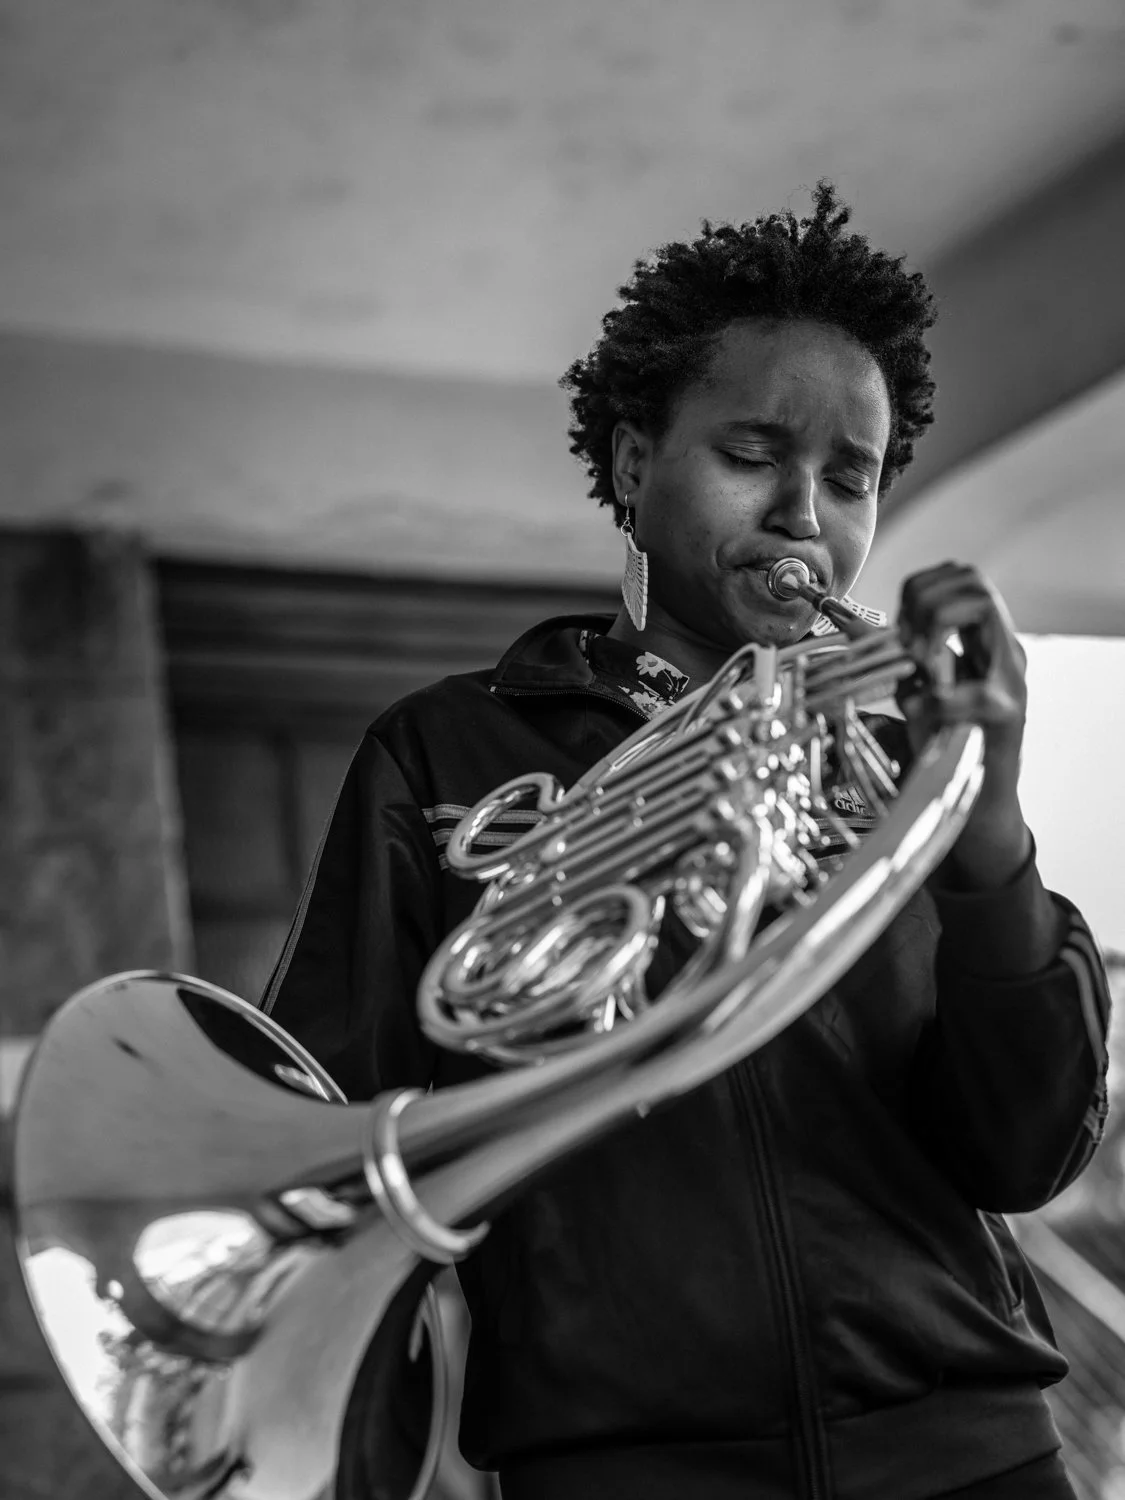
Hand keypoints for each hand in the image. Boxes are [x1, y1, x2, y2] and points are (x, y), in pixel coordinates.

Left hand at [895, 562, 1030, 888]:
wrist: (976, 809)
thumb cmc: (945, 749)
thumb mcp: (915, 691)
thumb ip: (896, 658)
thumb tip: (847, 620)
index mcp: (986, 644)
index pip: (963, 576)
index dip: (922, 587)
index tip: (898, 622)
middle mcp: (1005, 654)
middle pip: (974, 582)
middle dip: (925, 602)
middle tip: (905, 645)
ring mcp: (1011, 682)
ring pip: (982, 609)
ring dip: (934, 632)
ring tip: (918, 670)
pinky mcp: (1004, 717)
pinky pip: (965, 690)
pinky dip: (933, 698)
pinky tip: (922, 714)